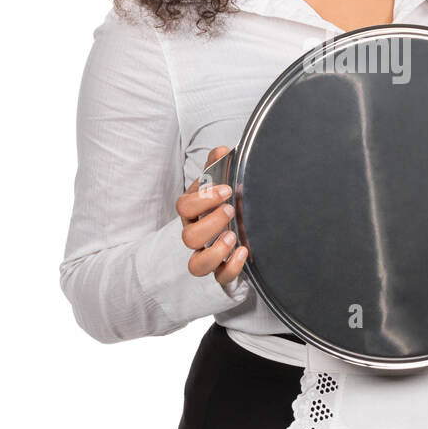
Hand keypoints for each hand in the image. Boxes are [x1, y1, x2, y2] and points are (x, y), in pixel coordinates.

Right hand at [177, 146, 249, 283]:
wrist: (238, 228)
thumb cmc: (224, 203)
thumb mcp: (220, 183)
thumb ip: (218, 166)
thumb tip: (222, 150)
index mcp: (193, 213)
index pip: (183, 207)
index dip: (202, 200)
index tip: (226, 190)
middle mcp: (196, 235)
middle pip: (188, 237)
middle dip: (210, 223)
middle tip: (231, 210)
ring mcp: (207, 255)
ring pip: (196, 265)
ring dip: (214, 251)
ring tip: (234, 237)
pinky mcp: (221, 271)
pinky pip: (219, 278)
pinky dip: (231, 268)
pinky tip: (245, 252)